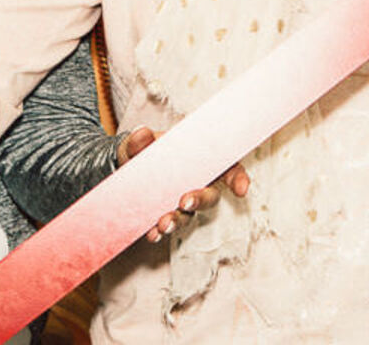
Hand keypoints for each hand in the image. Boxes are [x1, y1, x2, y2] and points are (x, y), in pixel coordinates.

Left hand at [117, 125, 251, 243]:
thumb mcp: (142, 143)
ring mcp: (181, 204)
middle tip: (185, 202)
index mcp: (201, 162)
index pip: (228, 169)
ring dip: (177, 221)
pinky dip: (159, 232)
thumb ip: (141, 140)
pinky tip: (152, 234)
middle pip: (209, 197)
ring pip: (187, 216)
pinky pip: (166, 227)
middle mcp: (196, 185)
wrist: (126, 167)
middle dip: (200, 201)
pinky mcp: (164, 216)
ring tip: (163, 224)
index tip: (241, 190)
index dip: (238, 179)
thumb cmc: (146, 150)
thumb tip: (141, 135)